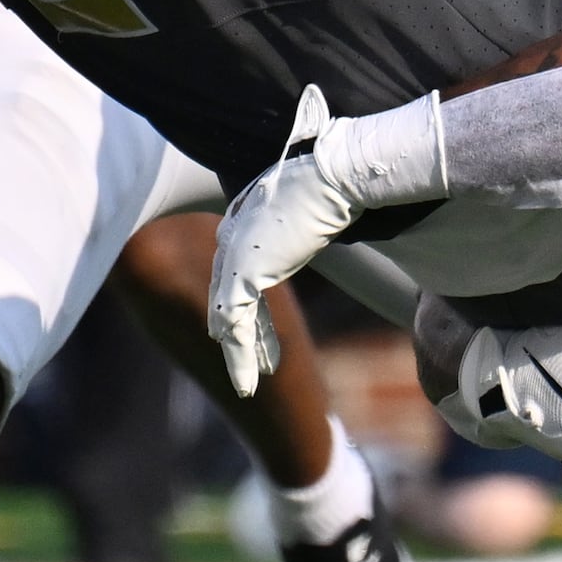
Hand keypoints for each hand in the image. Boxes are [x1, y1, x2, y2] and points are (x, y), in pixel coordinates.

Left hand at [207, 87, 354, 394]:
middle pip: (227, 296)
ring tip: (249, 385)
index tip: (260, 335)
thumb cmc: (334, 184)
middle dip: (239, 335)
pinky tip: (248, 382)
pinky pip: (235, 324)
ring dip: (239, 355)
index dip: (248, 308)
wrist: (334, 176)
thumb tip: (327, 225)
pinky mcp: (241, 272)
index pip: (237, 272)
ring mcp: (232, 254)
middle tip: (253, 365)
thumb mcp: (311, 208)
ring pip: (227, 317)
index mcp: (243, 218)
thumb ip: (303, 225)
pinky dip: (240, 357)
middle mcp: (230, 234)